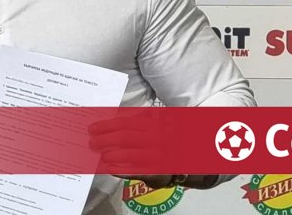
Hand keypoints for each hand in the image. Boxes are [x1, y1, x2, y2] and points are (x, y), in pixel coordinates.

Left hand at [88, 110, 218, 189]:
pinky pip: (139, 171)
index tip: (93, 128)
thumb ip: (143, 120)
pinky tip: (111, 168)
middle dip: (106, 140)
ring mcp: (160, 155)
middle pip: (126, 138)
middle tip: (92, 142)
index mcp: (155, 123)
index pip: (126, 123)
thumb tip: (115, 121)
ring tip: (101, 154)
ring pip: (131, 155)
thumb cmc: (173, 134)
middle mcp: (157, 138)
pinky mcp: (162, 170)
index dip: (107, 125)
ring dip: (113, 155)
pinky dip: (123, 170)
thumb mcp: (161, 120)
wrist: (199, 150)